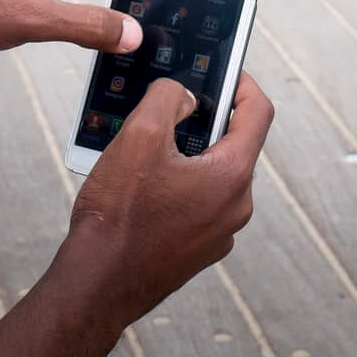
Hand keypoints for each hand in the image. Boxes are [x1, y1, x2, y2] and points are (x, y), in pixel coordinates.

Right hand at [66, 74, 273, 321]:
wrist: (98, 284)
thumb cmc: (118, 218)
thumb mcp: (139, 136)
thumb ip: (167, 99)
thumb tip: (183, 95)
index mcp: (231, 176)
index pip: (258, 113)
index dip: (243, 83)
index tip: (226, 72)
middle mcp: (236, 207)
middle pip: (233, 145)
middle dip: (204, 123)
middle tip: (170, 111)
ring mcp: (220, 233)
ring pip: (213, 176)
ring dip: (187, 156)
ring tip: (147, 153)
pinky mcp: (200, 249)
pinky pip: (199, 203)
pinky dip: (179, 187)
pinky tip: (143, 188)